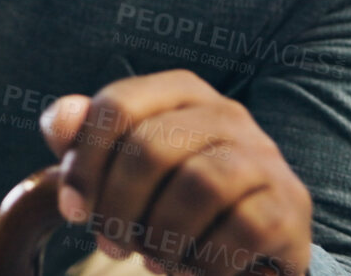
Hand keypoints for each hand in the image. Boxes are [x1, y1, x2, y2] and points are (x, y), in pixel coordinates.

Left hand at [40, 71, 311, 275]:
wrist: (253, 240)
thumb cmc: (172, 197)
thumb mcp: (124, 165)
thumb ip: (87, 138)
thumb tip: (60, 121)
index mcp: (181, 92)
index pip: (117, 105)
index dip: (85, 162)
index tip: (72, 211)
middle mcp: (227, 113)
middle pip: (152, 148)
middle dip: (119, 207)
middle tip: (111, 244)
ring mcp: (265, 156)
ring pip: (200, 185)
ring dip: (163, 236)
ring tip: (154, 259)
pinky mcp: (290, 204)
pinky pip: (242, 227)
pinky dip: (205, 259)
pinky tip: (194, 268)